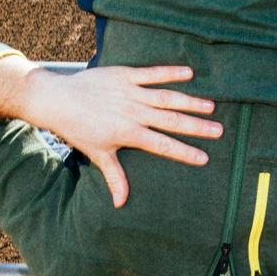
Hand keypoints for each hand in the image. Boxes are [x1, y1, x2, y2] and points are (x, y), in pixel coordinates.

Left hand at [9, 64, 220, 207]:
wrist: (57, 99)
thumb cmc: (77, 129)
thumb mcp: (98, 154)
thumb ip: (114, 177)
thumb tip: (121, 203)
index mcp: (129, 133)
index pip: (162, 145)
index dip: (184, 152)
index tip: (204, 157)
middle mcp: (134, 113)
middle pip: (171, 121)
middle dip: (196, 127)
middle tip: (219, 130)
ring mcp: (131, 93)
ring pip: (166, 98)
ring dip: (190, 101)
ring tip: (210, 106)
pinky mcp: (125, 75)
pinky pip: (151, 73)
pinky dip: (170, 72)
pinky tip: (189, 73)